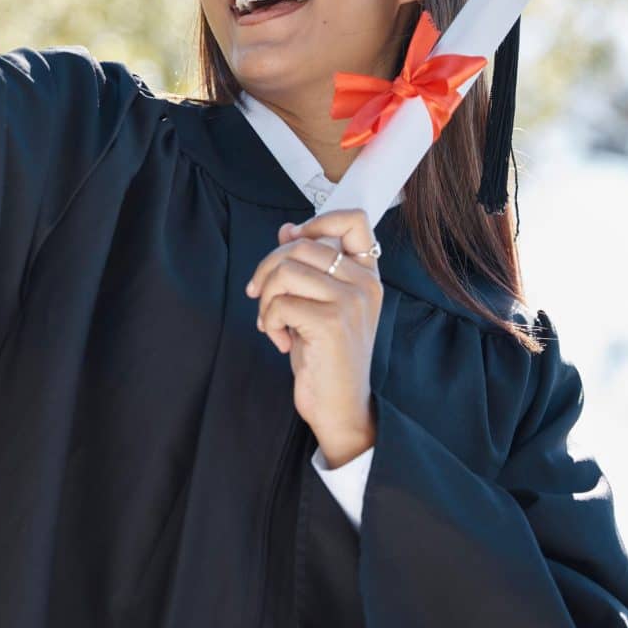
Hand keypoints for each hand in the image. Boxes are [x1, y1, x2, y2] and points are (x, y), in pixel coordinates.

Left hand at [245, 208, 382, 459]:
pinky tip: (282, 341)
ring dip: (265, 297)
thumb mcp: (319, 304)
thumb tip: (286, 229)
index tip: (291, 241)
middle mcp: (365, 283)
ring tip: (271, 322)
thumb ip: (308, 267)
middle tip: (260, 296)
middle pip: (301, 244)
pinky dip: (268, 322)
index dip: (316, 222)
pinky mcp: (332, 322)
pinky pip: (280, 302)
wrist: (341, 407)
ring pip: (286, 270)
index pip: (354, 219)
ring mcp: (351, 301)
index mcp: (367, 274)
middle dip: (268, 268)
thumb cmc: (327, 356)